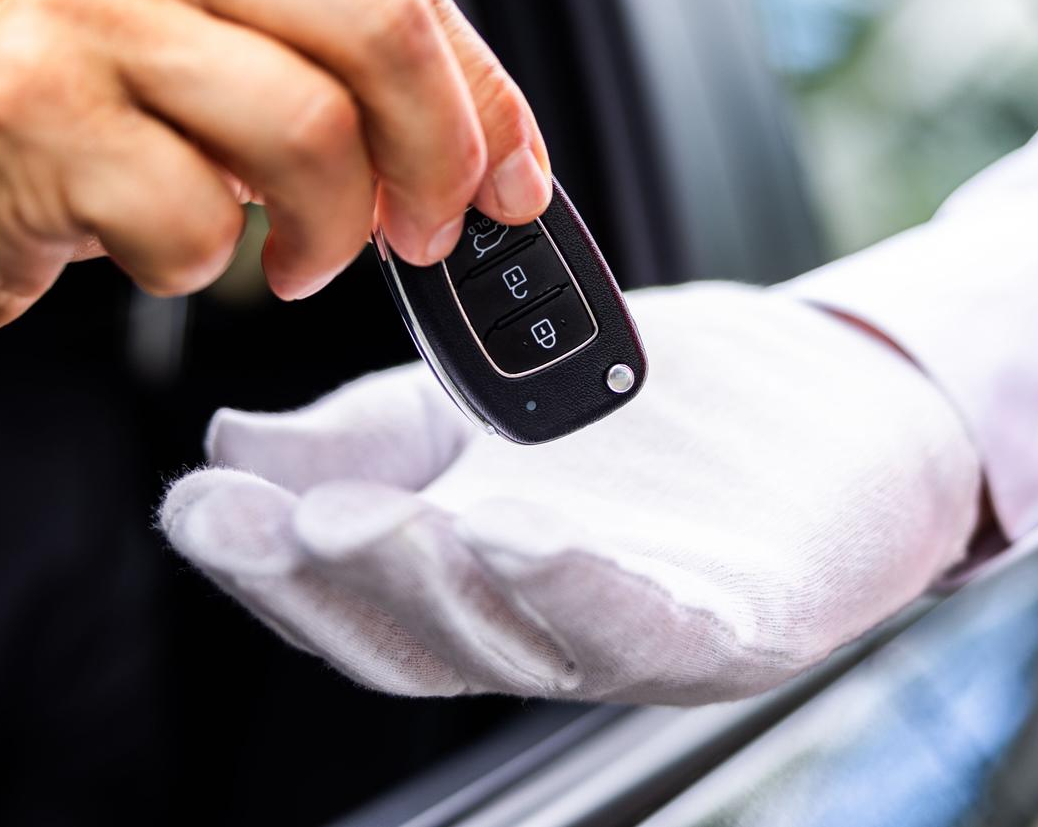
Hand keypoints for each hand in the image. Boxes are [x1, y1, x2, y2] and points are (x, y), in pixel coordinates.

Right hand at [0, 0, 550, 333]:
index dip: (484, 95)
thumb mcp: (172, 47)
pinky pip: (197, 217)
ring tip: (292, 264)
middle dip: (441, 157)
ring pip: (313, 129)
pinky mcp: (33, 115)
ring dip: (328, 231)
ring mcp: (84, 13)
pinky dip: (199, 265)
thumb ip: (302, 63)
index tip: (516, 180)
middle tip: (429, 234)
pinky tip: (157, 251)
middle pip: (384, 34)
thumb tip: (462, 149)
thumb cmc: (16, 123)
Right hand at [159, 283, 981, 703]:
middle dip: (335, 580)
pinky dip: (589, 591)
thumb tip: (228, 447)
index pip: (348, 597)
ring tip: (365, 522)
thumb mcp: (493, 403)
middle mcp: (546, 625)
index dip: (263, 567)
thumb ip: (372, 433)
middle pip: (420, 635)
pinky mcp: (746, 624)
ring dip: (438, 586)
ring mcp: (644, 634)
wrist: (841, 397)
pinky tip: (527, 533)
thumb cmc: (668, 413)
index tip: (196, 508)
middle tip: (273, 519)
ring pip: (521, 639)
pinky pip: (659, 626)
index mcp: (473, 576)